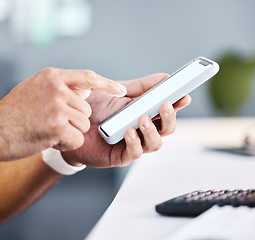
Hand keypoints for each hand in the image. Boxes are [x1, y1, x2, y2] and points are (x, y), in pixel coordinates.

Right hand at [0, 68, 126, 162]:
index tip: (121, 91)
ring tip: (46, 130)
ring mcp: (57, 107)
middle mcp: (57, 89)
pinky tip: (46, 139)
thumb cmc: (12, 114)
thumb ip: (59, 87)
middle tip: (50, 123)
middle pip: (86, 109)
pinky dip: (66, 144)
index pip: (88, 77)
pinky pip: (77, 139)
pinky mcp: (57, 127)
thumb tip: (86, 89)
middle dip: (74, 120)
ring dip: (69, 132)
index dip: (108, 84)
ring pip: (83, 125)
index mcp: (52, 76)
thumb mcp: (33, 89)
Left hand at [61, 73, 190, 166]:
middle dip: (169, 118)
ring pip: (155, 143)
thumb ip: (140, 86)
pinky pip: (135, 153)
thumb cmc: (94, 108)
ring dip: (152, 131)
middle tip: (165, 105)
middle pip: (167, 128)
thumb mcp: (117, 92)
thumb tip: (165, 77)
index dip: (178, 103)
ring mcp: (133, 143)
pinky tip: (128, 132)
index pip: (168, 109)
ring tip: (142, 118)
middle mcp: (142, 129)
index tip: (184, 95)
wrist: (69, 123)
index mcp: (145, 112)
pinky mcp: (120, 156)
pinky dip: (135, 142)